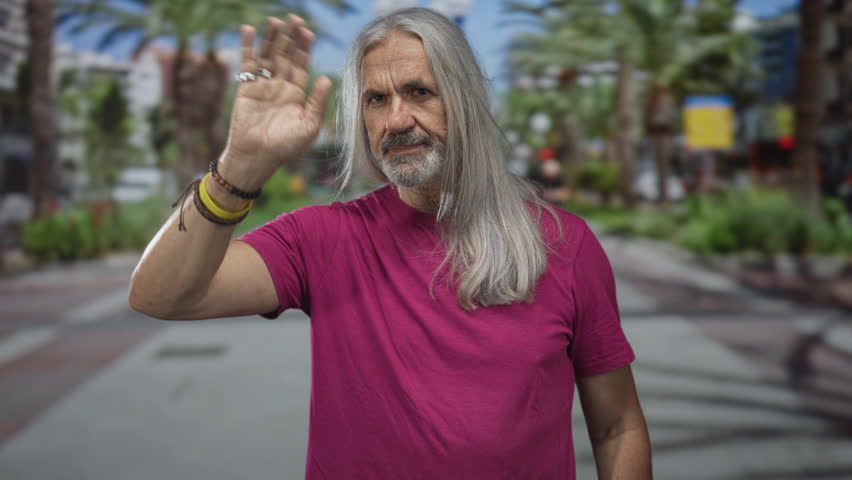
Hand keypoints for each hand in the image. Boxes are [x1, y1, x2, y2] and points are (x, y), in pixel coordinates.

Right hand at [220, 16, 331, 189]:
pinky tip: (249, 30)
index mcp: (297, 94)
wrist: (258, 157)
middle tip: (294, 18)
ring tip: (275, 21)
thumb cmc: (286, 147)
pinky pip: (247, 63)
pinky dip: (248, 46)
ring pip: (268, 56)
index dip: (304, 48)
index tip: (307, 32)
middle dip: (290, 38)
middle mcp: (280, 86)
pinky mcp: (246, 88)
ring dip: (271, 39)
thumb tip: (325, 78)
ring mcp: (263, 86)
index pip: (301, 65)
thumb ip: (317, 102)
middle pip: (285, 56)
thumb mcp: (308, 126)